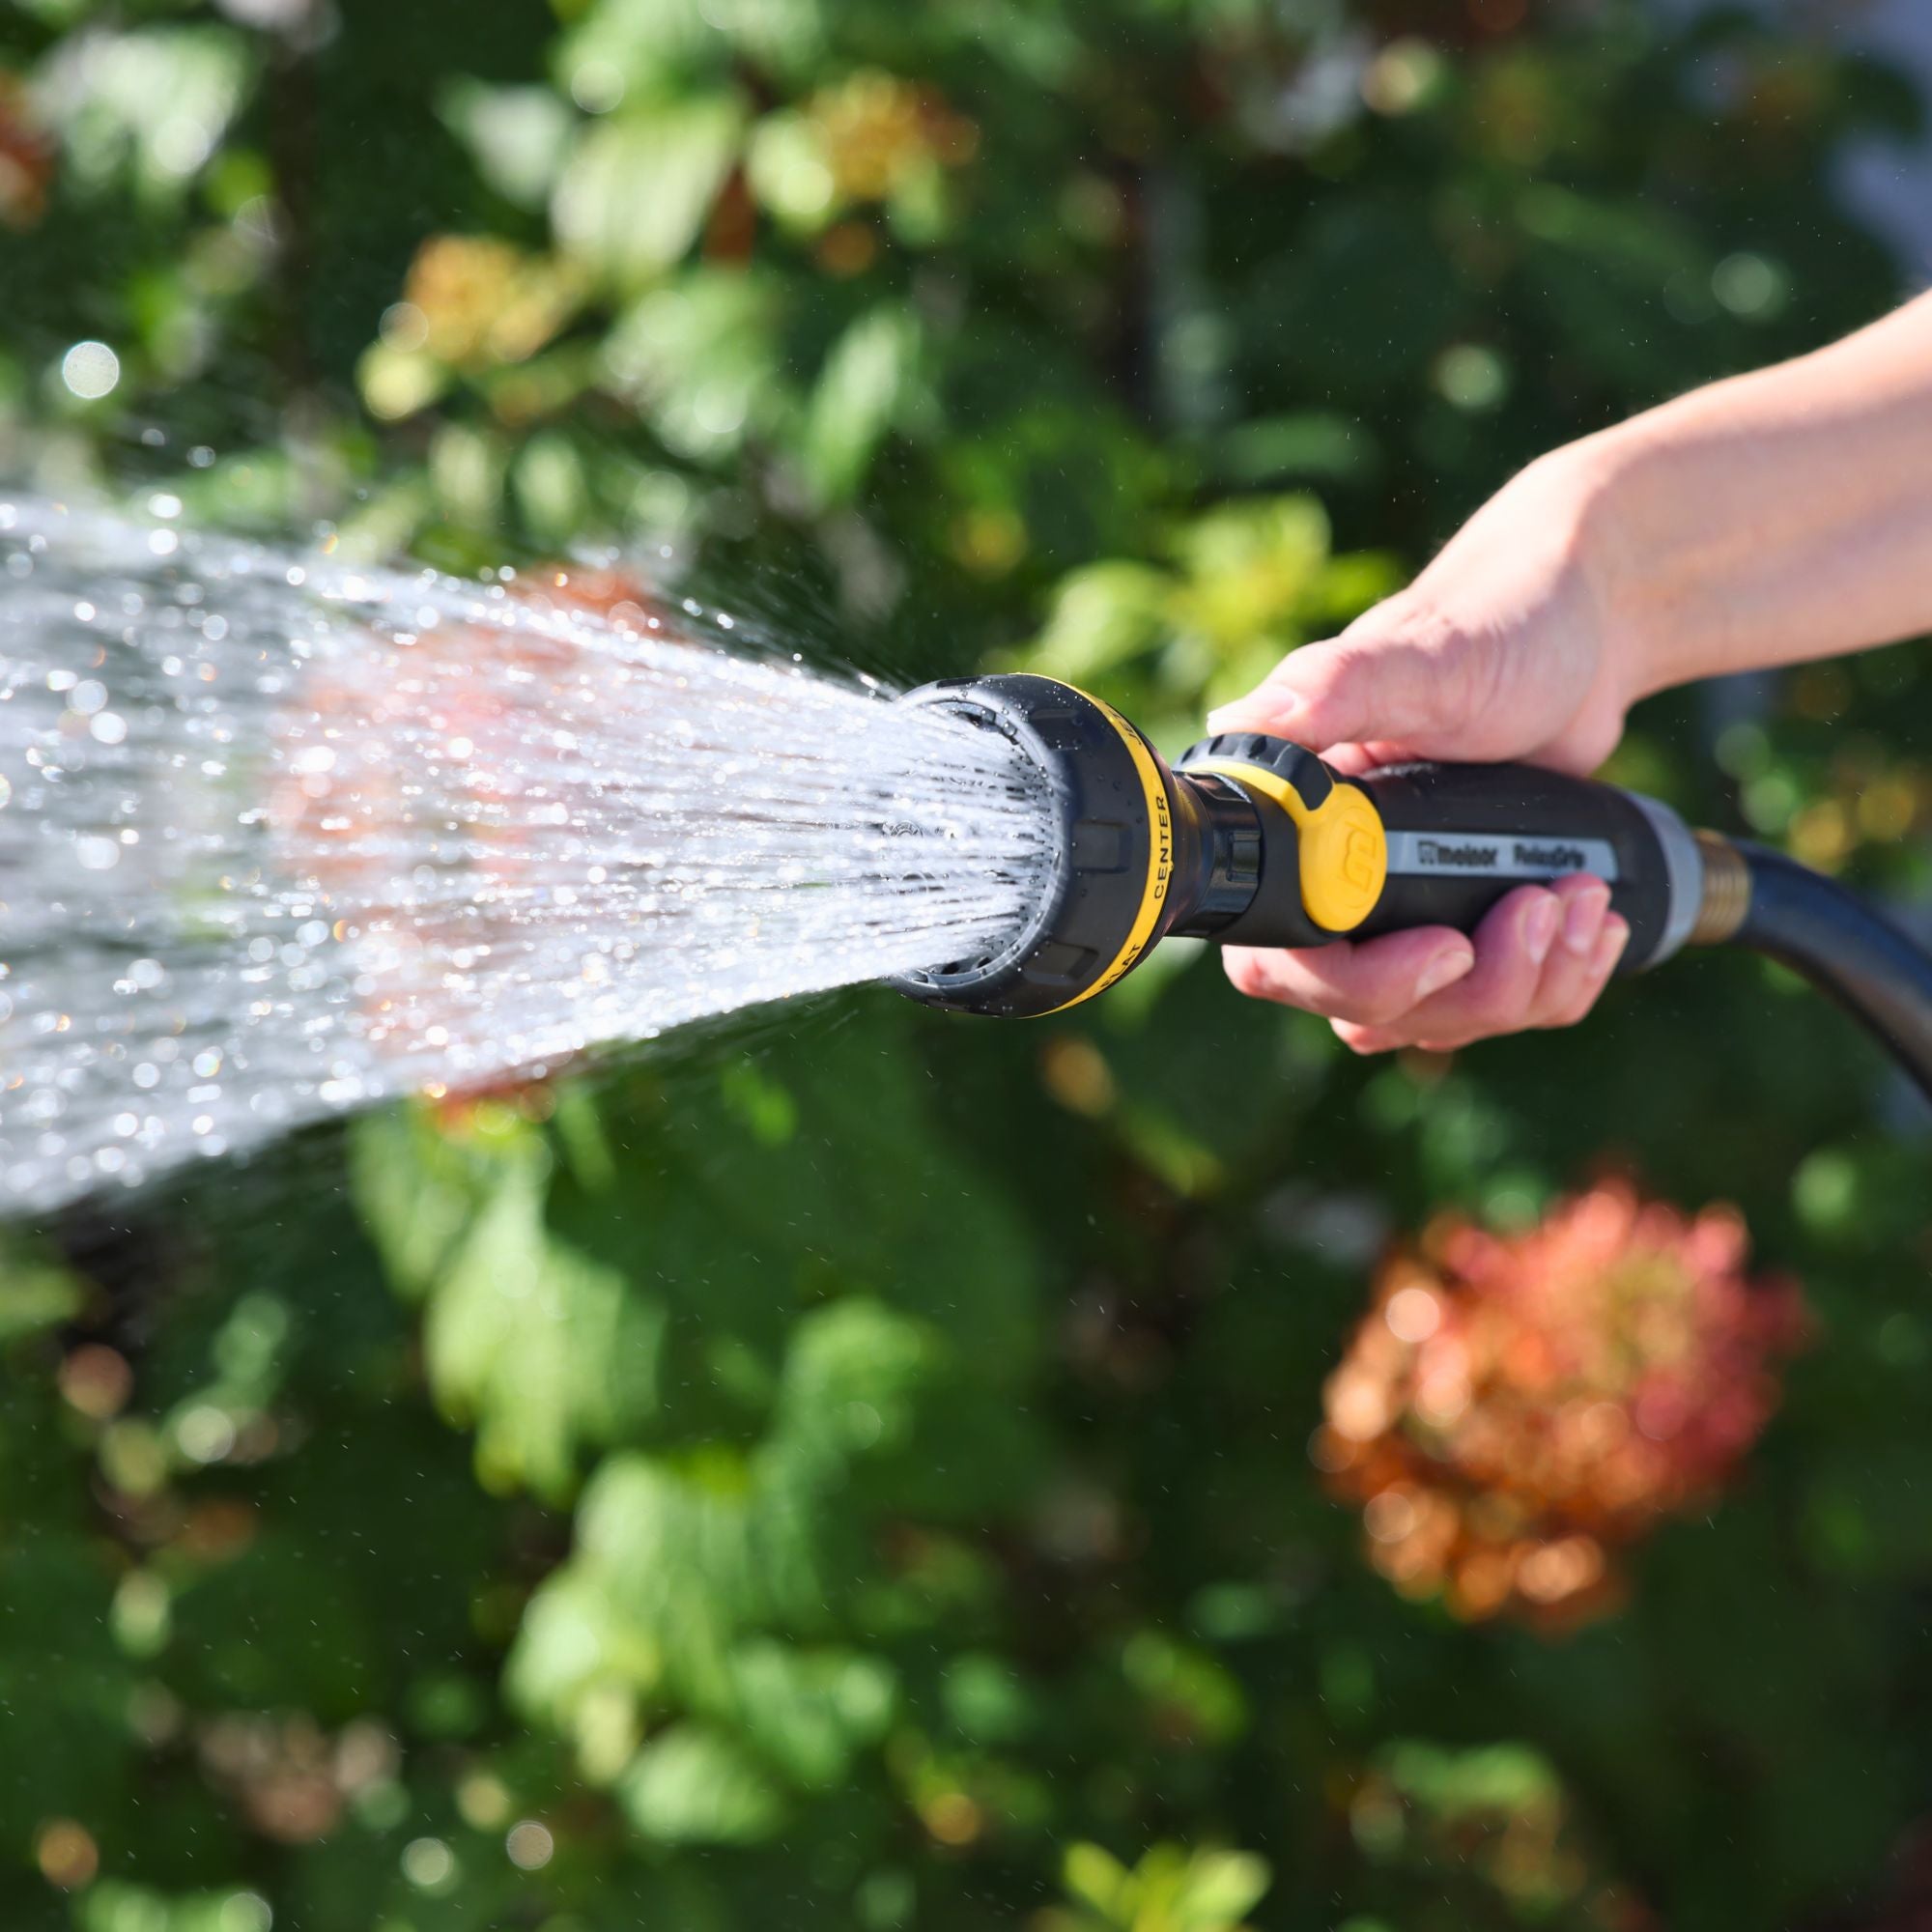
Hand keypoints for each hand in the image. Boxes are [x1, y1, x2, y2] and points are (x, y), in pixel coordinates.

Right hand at [1210, 439, 1641, 1051]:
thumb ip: (1330, 688)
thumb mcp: (1416, 659)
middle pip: (1369, 1010)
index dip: (1363, 979)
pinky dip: (1560, 979)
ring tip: (1583, 899)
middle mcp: (1331, 887)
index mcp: (1291, 831)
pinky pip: (1500, 1005)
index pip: (1278, 960)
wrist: (1582, 639)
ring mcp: (1401, 916)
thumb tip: (1242, 722)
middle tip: (1541, 907)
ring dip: (1530, 981)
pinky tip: (1596, 924)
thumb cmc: (1490, 631)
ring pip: (1440, 1020)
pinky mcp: (1466, 929)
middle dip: (1470, 988)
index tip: (1447, 947)